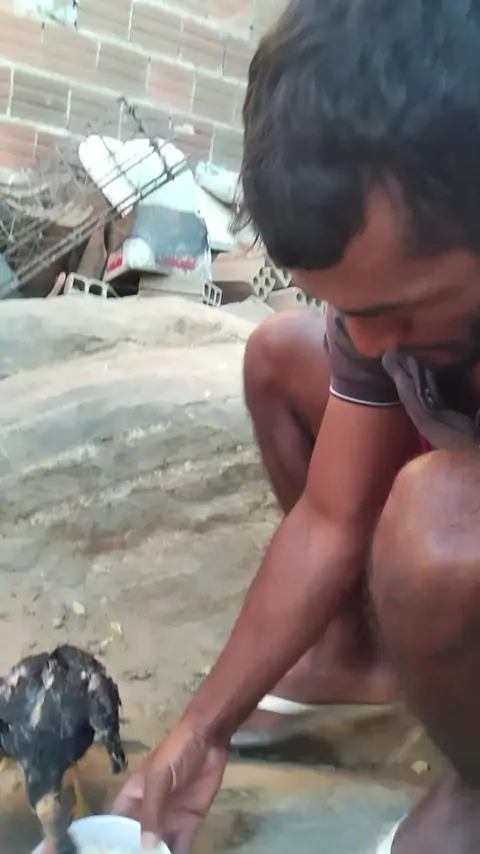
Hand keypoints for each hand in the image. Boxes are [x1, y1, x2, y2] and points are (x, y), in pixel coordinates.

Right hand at [112, 720, 227, 853]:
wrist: (210, 739)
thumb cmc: (177, 751)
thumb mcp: (159, 777)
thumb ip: (151, 810)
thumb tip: (145, 846)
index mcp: (133, 796)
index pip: (116, 822)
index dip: (111, 840)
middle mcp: (148, 812)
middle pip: (136, 840)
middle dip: (135, 853)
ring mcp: (168, 818)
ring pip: (158, 847)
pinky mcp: (189, 822)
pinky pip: (181, 846)